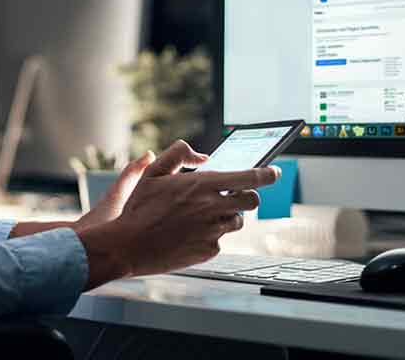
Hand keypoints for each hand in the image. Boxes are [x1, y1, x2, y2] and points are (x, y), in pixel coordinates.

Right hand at [75, 140, 279, 287]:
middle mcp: (212, 208)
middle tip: (229, 195)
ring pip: (238, 221)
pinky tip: (189, 232)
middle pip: (251, 201)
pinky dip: (211, 233)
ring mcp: (213, 231)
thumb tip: (203, 155)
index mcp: (202, 185)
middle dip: (246, 196)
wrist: (129, 245)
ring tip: (202, 214)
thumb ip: (178, 154)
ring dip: (227, 215)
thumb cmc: (140, 207)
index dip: (266, 174)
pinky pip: (220, 239)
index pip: (249, 178)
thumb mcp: (153, 172)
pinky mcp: (209, 250)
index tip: (274, 171)